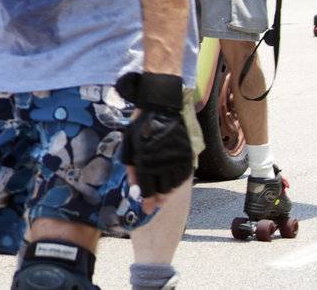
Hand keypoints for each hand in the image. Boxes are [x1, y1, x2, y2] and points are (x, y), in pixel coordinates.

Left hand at [117, 72, 192, 199]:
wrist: (162, 107)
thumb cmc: (141, 126)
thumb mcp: (129, 145)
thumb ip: (131, 168)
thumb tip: (135, 188)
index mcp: (145, 158)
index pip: (147, 188)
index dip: (147, 201)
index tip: (147, 209)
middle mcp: (162, 161)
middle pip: (162, 190)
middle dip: (158, 199)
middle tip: (155, 204)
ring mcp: (176, 158)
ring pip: (174, 185)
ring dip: (168, 192)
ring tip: (162, 194)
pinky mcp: (187, 155)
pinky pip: (184, 176)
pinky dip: (177, 182)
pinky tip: (172, 182)